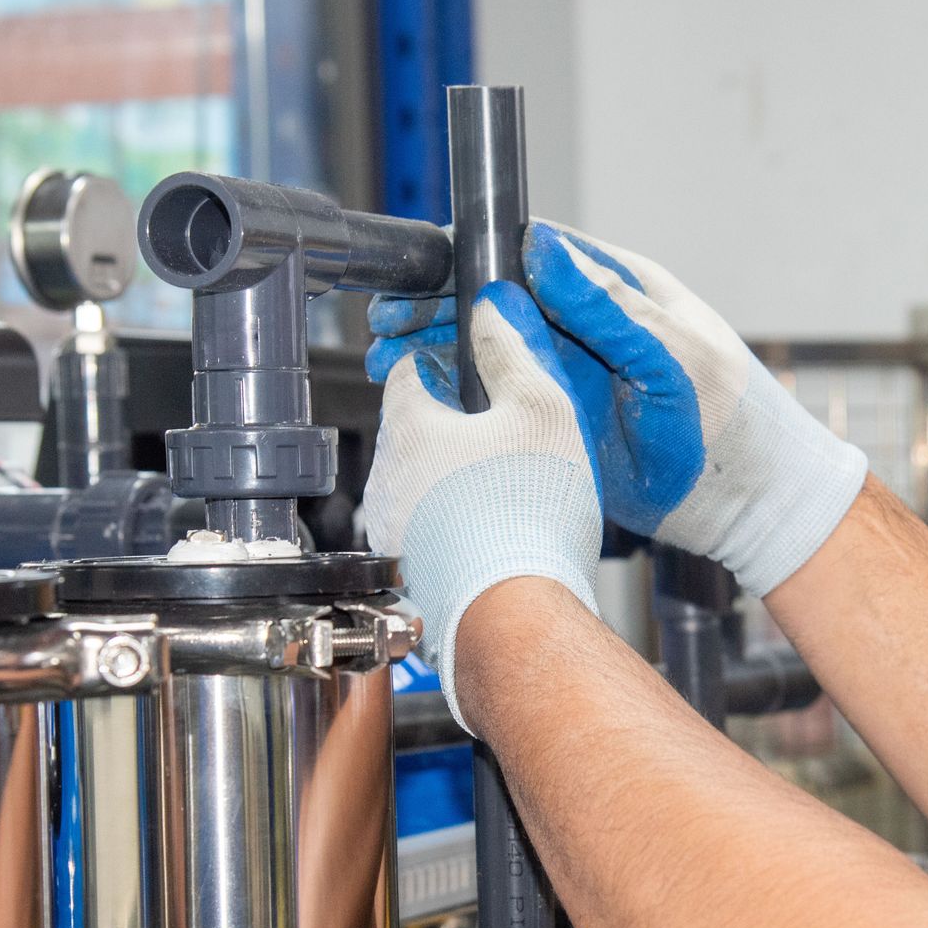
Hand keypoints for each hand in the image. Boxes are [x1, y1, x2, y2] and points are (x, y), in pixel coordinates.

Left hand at [363, 281, 603, 728]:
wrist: (517, 617)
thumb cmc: (530, 517)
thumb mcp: (541, 407)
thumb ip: (513, 350)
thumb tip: (492, 310)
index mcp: (409, 425)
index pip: (410, 369)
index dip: (448, 364)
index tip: (477, 375)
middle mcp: (385, 477)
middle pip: (413, 429)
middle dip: (452, 427)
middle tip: (505, 436)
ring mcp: (390, 530)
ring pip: (417, 482)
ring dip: (451, 479)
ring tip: (506, 490)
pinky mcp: (405, 574)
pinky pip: (425, 532)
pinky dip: (451, 526)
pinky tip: (494, 534)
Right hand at [367, 221, 865, 595]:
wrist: (743, 502)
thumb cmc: (727, 420)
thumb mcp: (669, 354)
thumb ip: (608, 306)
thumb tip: (546, 248)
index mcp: (613, 288)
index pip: (527, 253)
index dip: (470, 257)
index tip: (427, 268)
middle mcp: (581, 322)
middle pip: (492, 297)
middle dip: (435, 302)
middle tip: (389, 320)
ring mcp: (565, 369)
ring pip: (483, 345)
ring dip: (433, 346)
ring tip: (389, 355)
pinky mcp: (554, 415)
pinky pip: (493, 395)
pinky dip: (452, 392)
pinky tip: (419, 394)